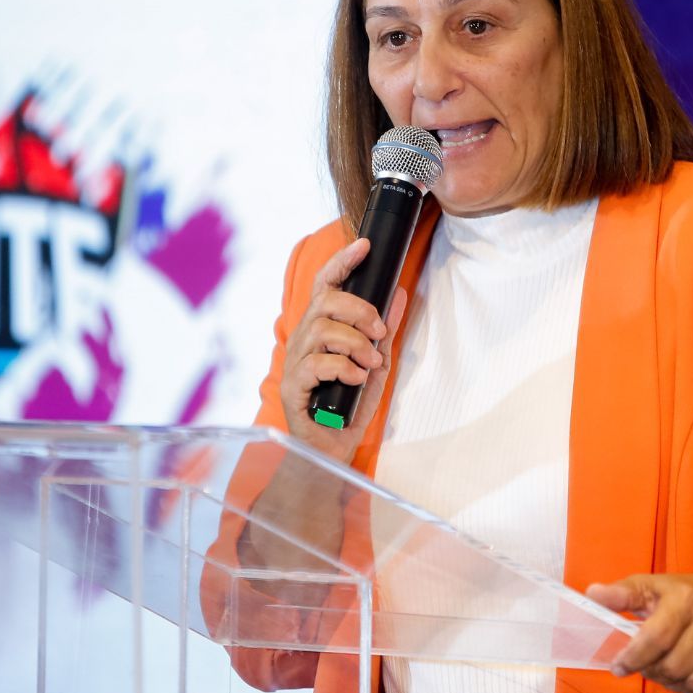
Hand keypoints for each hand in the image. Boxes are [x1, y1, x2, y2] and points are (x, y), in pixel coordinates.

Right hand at [278, 237, 408, 464]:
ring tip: (370, 362)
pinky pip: (316, 364)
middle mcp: (304, 339)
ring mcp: (296, 362)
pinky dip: (344, 367)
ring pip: (322, 330)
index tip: (364, 246)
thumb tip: (399, 294)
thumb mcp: (376, 363)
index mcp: (321, 328)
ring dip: (355, 342)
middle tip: (379, 332)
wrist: (334, 447)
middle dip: (359, 310)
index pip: (326, 284)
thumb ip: (384, 331)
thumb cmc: (351, 404)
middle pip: (325, 302)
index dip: (342, 262)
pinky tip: (357, 378)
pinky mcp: (293, 386)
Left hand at [586, 571, 692, 692]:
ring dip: (671, 684)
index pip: (655, 638)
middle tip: (645, 666)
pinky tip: (685, 678)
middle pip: (672, 666)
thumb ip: (622, 593)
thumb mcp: (653, 585)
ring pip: (692, 682)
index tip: (618, 667)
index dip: (633, 658)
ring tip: (665, 671)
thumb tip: (592, 594)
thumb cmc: (686, 593)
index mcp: (685, 599)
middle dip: (652, 672)